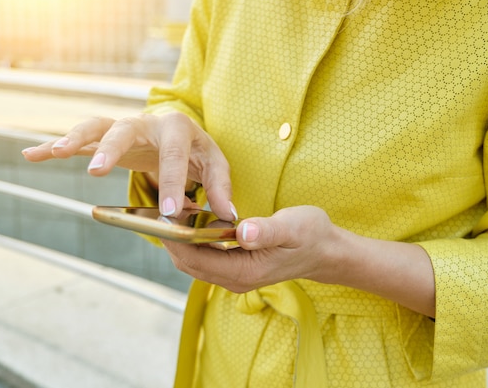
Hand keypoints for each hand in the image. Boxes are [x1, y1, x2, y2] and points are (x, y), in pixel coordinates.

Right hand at [21, 112, 235, 219]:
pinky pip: (80, 139)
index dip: (173, 181)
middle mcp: (148, 122)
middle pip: (126, 128)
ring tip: (56, 152)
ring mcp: (124, 128)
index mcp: (179, 128)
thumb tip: (228, 215)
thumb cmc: (197, 151)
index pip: (175, 154)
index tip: (169, 210)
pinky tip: (32, 153)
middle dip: (111, 149)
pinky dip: (55, 145)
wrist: (179, 133)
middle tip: (97, 173)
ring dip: (75, 138)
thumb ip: (220, 187)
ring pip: (97, 126)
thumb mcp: (215, 164)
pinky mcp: (106, 138)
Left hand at [163, 206, 337, 292]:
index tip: (162, 215)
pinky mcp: (235, 266)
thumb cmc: (311, 236)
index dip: (176, 238)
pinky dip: (194, 239)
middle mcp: (234, 279)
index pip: (195, 259)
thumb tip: (242, 232)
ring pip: (193, 260)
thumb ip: (266, 231)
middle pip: (188, 263)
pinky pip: (205, 256)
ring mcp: (234, 275)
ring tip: (174, 211)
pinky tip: (194, 218)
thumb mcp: (292, 228)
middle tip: (161, 209)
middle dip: (172, 238)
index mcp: (243, 271)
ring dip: (181, 239)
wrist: (326, 251)